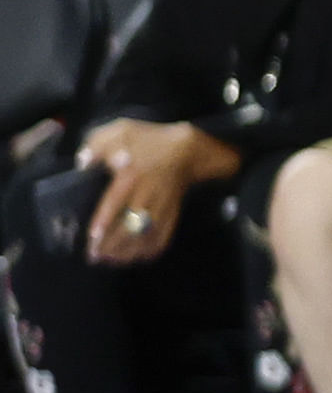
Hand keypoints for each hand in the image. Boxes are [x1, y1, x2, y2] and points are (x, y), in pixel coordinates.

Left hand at [77, 119, 212, 264]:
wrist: (189, 149)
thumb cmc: (150, 140)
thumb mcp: (122, 131)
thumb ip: (98, 144)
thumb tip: (82, 162)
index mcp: (131, 176)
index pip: (115, 203)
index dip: (104, 222)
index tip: (93, 238)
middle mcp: (147, 194)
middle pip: (130, 224)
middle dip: (113, 244)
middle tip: (96, 257)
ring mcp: (162, 205)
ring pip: (146, 234)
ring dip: (130, 251)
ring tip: (113, 261)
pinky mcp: (172, 212)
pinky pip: (164, 235)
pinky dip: (153, 249)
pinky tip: (140, 258)